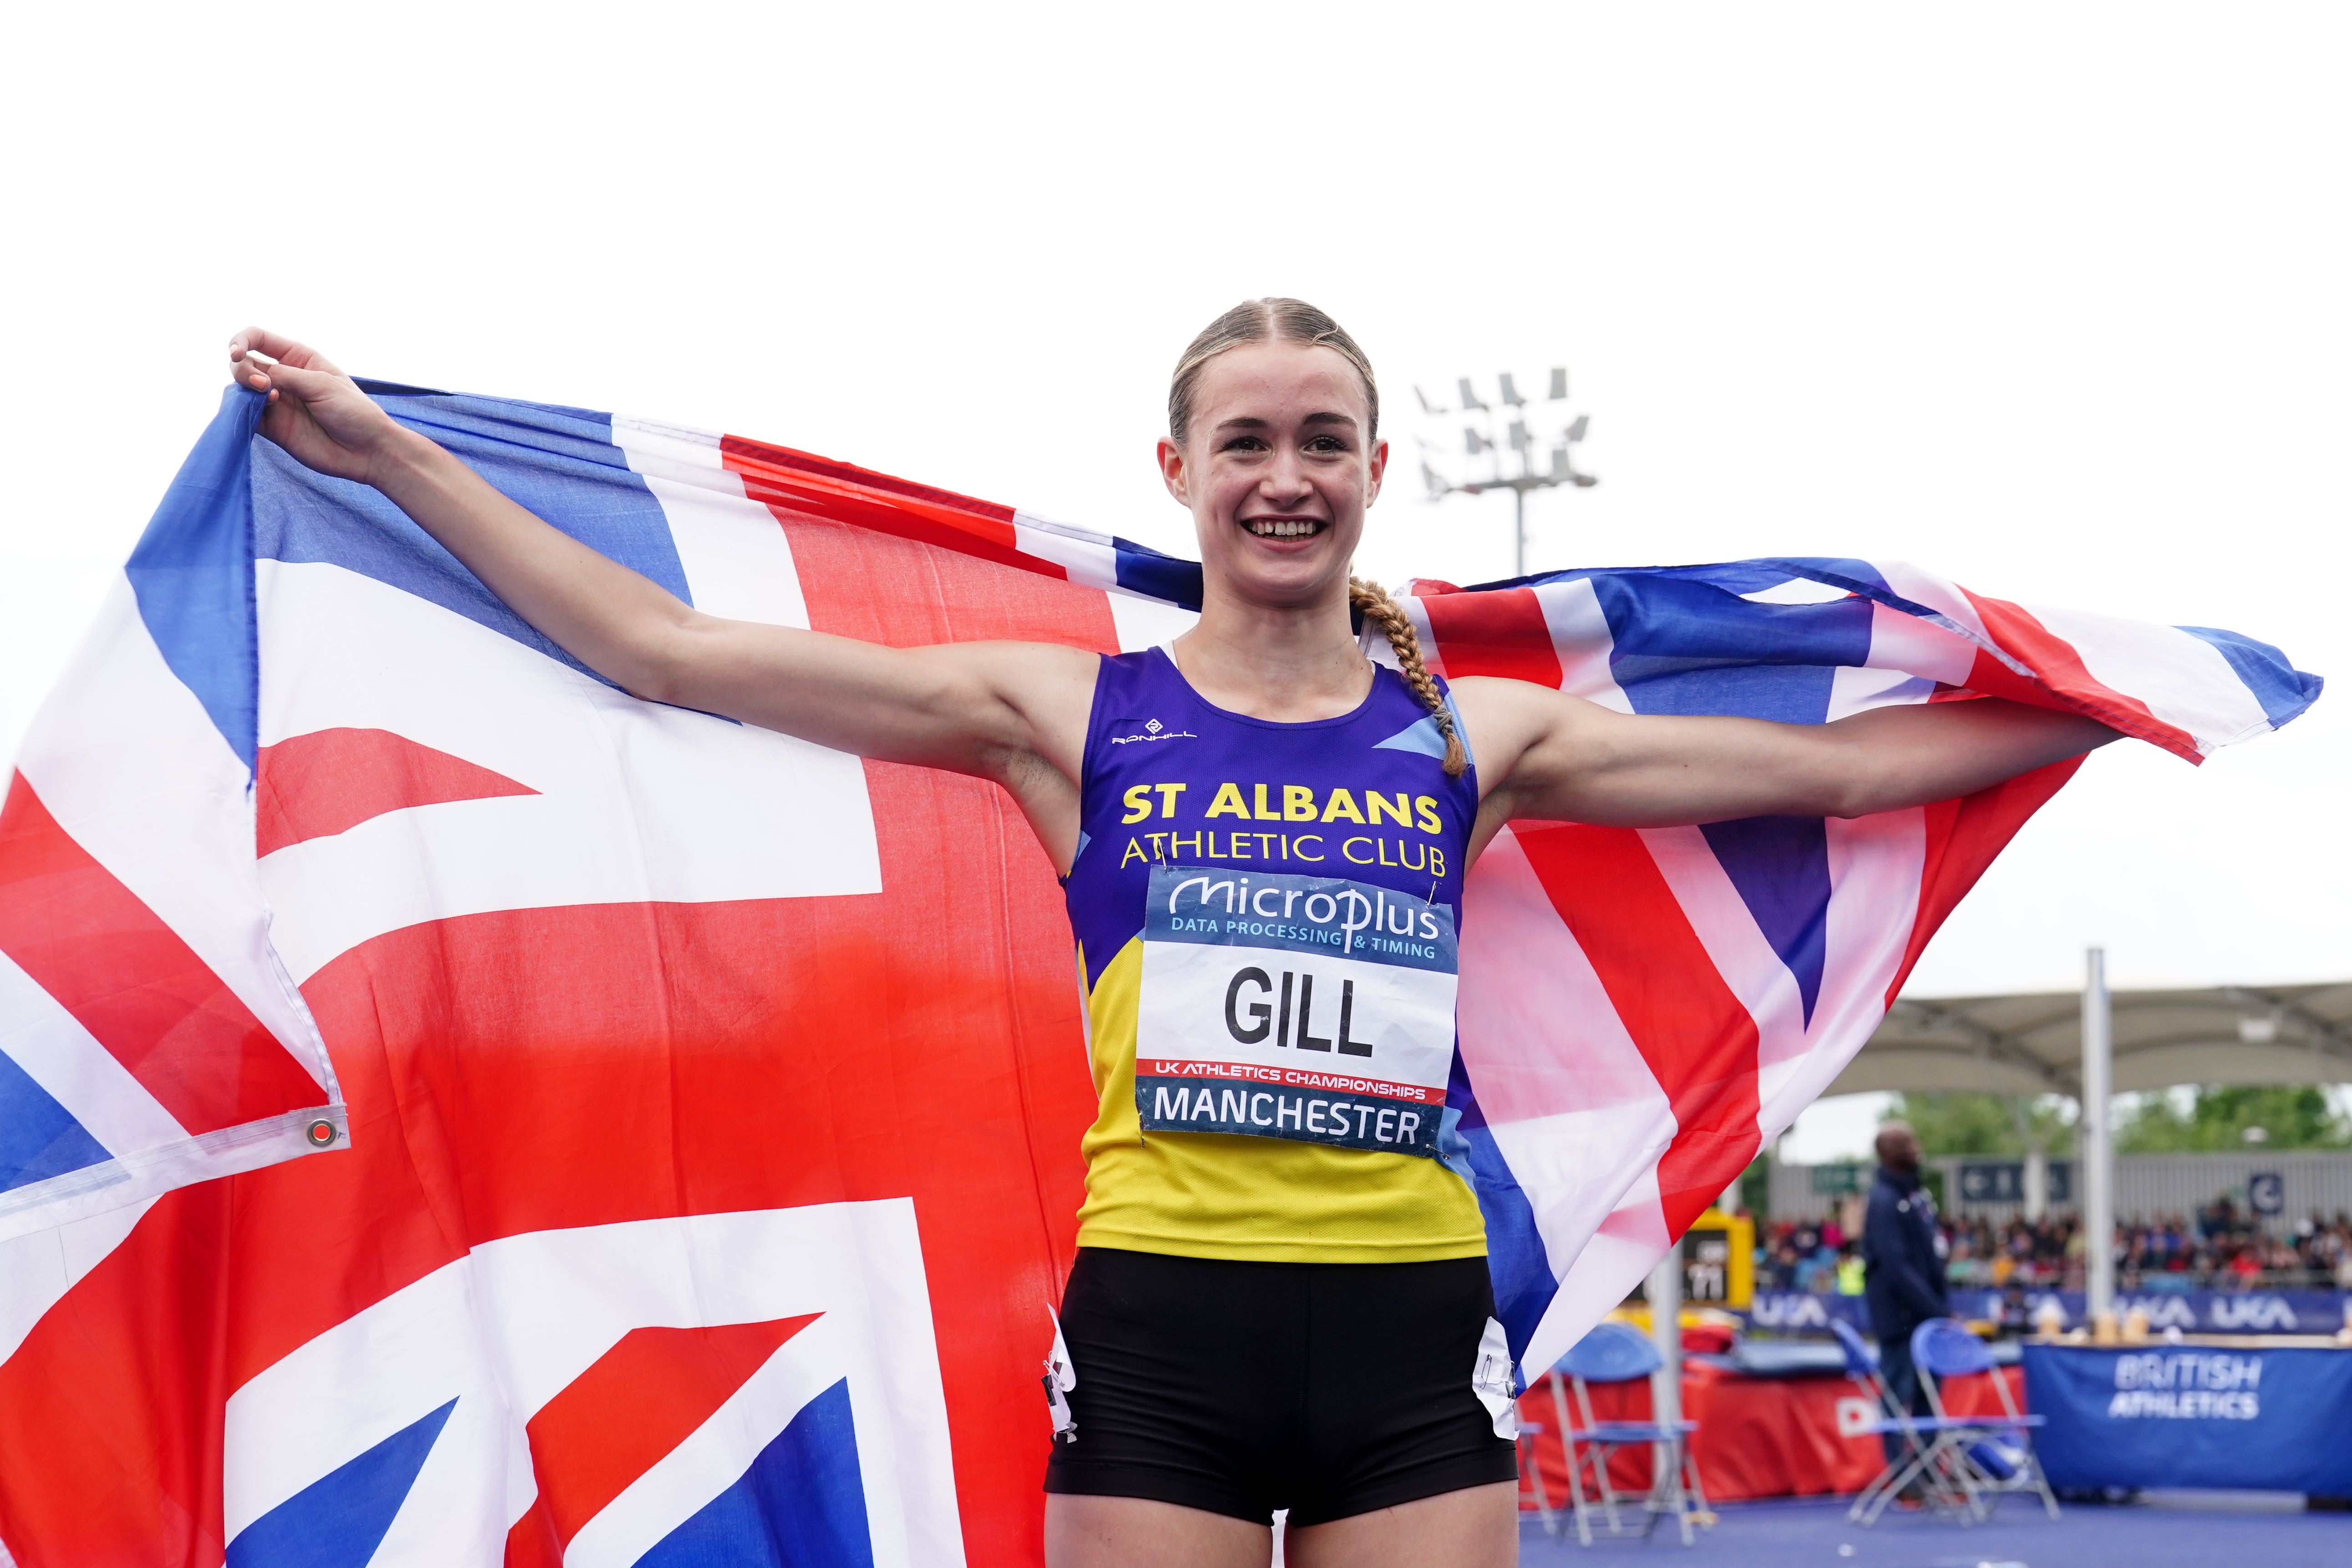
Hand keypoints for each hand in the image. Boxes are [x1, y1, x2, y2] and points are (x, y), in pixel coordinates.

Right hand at [227, 327, 405, 485]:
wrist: (366, 450)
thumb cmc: (353, 411)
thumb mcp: (322, 383)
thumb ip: (285, 375)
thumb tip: (253, 376)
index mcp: (298, 358)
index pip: (258, 339)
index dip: (240, 341)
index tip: (236, 354)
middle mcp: (284, 377)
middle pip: (244, 363)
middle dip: (244, 370)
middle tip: (266, 387)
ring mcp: (276, 402)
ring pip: (241, 388)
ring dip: (244, 390)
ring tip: (270, 400)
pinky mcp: (272, 427)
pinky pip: (246, 415)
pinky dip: (243, 412)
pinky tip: (257, 414)